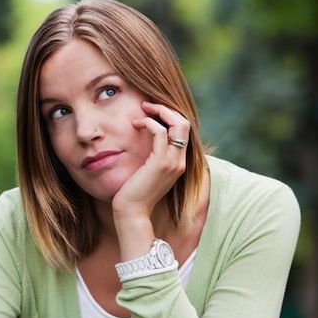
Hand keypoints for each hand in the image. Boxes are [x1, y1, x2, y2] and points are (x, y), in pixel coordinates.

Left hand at [112, 101, 189, 219]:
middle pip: (185, 123)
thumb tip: (143, 140)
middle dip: (167, 109)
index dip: (170, 116)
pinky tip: (136, 124)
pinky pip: (161, 133)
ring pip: (178, 124)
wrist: (132, 213)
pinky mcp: (160, 163)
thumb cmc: (133, 193)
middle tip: (147, 105)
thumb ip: (151, 158)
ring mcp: (173, 162)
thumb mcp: (146, 172)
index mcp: (178, 162)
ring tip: (142, 109)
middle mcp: (180, 161)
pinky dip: (150, 123)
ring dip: (159, 111)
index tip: (151, 111)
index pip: (183, 131)